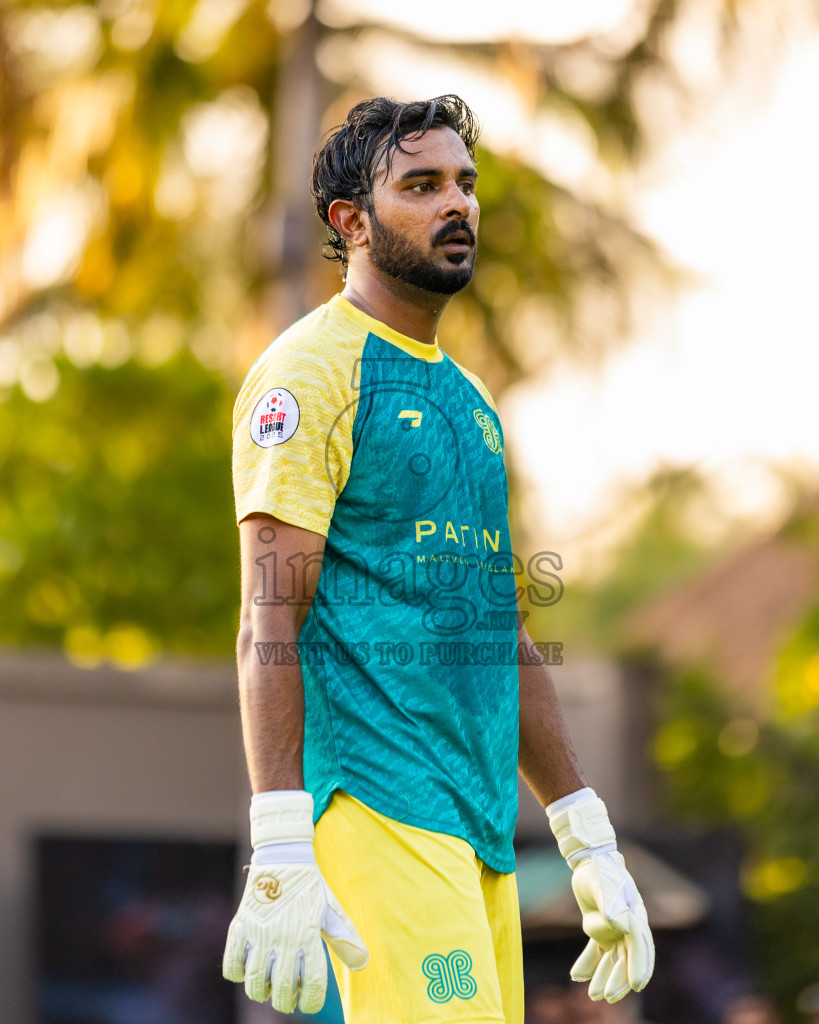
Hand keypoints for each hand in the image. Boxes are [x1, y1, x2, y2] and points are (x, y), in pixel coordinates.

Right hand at [222, 791, 368, 1012]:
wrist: (283, 856)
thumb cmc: (309, 887)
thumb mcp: (329, 909)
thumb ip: (344, 937)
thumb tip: (362, 962)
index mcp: (309, 934)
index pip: (314, 983)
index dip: (312, 1001)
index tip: (308, 1002)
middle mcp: (285, 936)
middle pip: (282, 991)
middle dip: (285, 1002)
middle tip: (287, 997)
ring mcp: (260, 932)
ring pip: (255, 984)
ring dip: (262, 992)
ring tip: (267, 984)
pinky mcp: (240, 926)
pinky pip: (232, 966)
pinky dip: (238, 974)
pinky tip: (247, 967)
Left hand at [546, 788, 653, 1002]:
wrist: (588, 861)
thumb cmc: (599, 870)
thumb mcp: (604, 885)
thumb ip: (612, 905)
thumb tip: (623, 926)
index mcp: (635, 915)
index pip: (640, 945)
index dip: (639, 965)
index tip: (635, 984)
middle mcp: (628, 926)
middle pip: (626, 958)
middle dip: (619, 979)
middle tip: (607, 997)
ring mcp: (614, 930)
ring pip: (612, 959)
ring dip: (604, 976)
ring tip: (594, 995)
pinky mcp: (600, 929)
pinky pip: (595, 952)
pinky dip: (588, 964)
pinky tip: (577, 976)